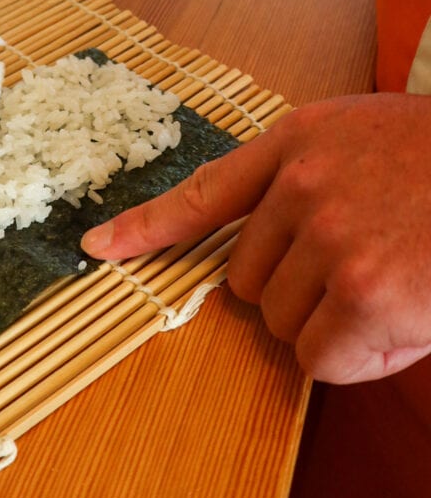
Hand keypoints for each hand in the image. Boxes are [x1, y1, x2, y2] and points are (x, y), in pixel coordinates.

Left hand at [82, 93, 430, 383]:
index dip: (145, 227)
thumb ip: (300, 181)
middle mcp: (303, 187)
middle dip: (294, 288)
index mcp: (297, 142)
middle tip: (361, 263)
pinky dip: (356, 355)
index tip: (97, 248)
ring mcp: (332, 240)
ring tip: (390, 280)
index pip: (203, 192)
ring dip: (328, 321)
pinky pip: (321, 358)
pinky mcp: (366, 296)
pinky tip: (401, 316)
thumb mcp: (359, 140)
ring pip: (283, 322)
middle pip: (246, 281)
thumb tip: (258, 251)